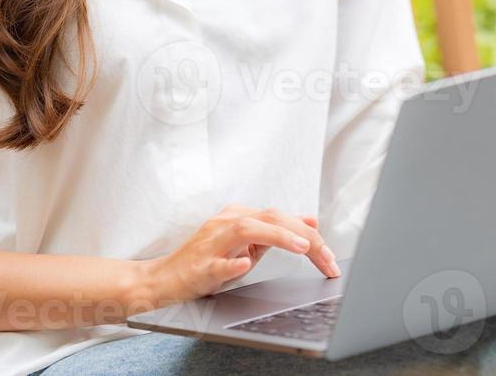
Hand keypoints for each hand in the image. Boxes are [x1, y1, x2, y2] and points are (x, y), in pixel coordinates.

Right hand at [140, 203, 339, 308]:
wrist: (165, 279)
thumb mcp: (246, 245)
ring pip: (245, 229)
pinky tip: (245, 265)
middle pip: (269, 218)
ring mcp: (211, 243)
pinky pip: (216, 263)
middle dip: (304, 237)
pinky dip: (232, 264)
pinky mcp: (199, 266)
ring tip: (303, 247)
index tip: (330, 256)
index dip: (310, 235)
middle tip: (328, 256)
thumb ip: (275, 233)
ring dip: (277, 237)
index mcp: (238, 216)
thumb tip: (310, 223)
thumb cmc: (206, 262)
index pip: (280, 218)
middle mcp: (225, 223)